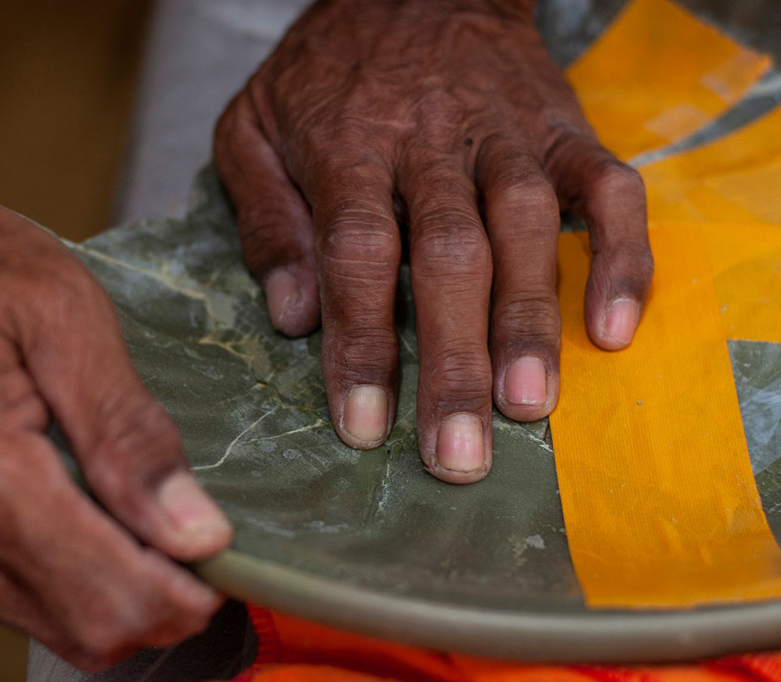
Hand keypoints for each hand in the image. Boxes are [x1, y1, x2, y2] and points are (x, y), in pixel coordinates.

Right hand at [0, 73, 230, 670]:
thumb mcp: (64, 313)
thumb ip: (130, 432)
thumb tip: (194, 529)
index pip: (102, 597)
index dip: (182, 598)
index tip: (223, 561)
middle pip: (77, 631)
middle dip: (156, 603)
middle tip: (196, 538)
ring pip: (40, 621)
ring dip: (109, 591)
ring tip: (146, 520)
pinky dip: (59, 573)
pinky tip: (84, 512)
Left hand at [214, 0, 652, 482]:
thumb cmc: (325, 72)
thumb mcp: (253, 128)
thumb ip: (265, 219)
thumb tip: (291, 318)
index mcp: (348, 146)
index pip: (356, 254)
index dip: (362, 344)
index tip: (365, 428)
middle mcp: (431, 143)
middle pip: (447, 255)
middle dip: (453, 359)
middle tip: (457, 455)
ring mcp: (504, 135)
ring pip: (526, 228)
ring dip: (531, 320)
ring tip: (528, 407)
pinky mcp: (561, 130)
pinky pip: (606, 189)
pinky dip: (620, 256)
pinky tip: (616, 328)